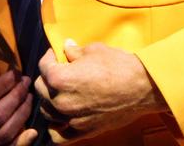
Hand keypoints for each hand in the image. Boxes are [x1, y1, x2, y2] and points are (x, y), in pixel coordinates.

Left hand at [34, 40, 166, 142]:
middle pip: (41, 89)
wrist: (142, 88)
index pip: (44, 66)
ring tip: (60, 92)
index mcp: (60, 78)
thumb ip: (74, 51)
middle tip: (60, 71)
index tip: (57, 54)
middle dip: (48, 77)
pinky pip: (59, 136)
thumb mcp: (94, 50)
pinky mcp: (84, 131)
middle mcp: (62, 101)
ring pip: (47, 112)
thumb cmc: (119, 66)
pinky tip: (61, 118)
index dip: (50, 57)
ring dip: (50, 100)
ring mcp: (72, 118)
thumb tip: (66, 47)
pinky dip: (56, 128)